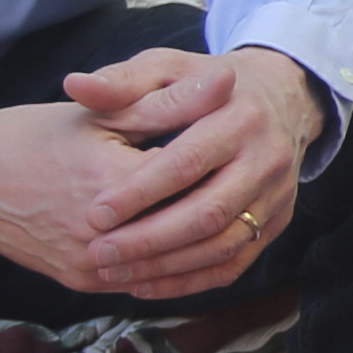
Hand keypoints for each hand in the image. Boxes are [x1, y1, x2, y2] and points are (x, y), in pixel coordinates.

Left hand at [71, 44, 321, 295]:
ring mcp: (276, 195)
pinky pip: (234, 264)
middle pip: (208, 212)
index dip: (140, 192)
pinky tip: (146, 284)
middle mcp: (267, 159)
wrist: (278, 100)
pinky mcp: (276, 222)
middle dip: (150, 239)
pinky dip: (190, 282)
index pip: (187, 163)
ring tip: (115, 272)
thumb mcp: (166, 68)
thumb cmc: (205, 83)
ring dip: (166, 266)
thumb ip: (122, 81)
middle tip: (99, 253)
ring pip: (222, 245)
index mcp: (240, 117)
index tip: (94, 214)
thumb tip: (75, 86)